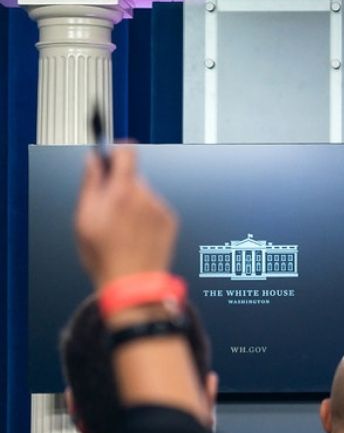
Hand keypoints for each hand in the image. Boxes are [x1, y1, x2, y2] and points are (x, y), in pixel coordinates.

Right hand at [74, 144, 177, 288]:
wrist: (133, 283)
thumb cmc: (106, 256)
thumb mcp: (84, 219)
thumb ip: (90, 184)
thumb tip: (92, 161)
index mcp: (122, 192)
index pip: (127, 153)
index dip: (117, 150)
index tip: (111, 153)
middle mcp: (146, 197)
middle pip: (133, 177)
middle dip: (120, 186)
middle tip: (108, 208)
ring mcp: (160, 209)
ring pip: (144, 194)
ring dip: (133, 203)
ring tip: (122, 228)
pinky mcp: (170, 221)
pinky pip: (155, 209)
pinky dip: (146, 216)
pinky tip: (136, 234)